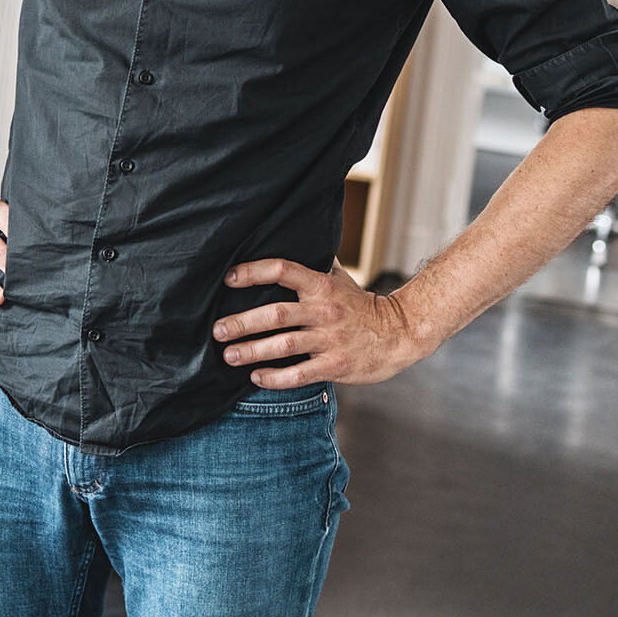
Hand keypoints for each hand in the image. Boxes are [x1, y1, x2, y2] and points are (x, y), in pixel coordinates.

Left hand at [213, 258, 429, 387]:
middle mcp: (324, 311)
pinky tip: (256, 376)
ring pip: (283, 345)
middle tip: (217, 330)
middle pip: (276, 314)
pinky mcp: (335, 366)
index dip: (253, 272)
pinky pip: (299, 374)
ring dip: (251, 351)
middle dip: (242, 323)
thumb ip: (315, 264)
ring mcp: (330, 340)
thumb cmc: (361, 305)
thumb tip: (292, 239)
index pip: (283, 270)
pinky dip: (275, 378)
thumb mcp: (341, 278)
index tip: (229, 279)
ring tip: (229, 355)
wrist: (400, 334)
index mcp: (322, 286)